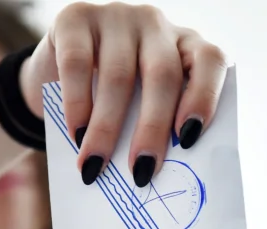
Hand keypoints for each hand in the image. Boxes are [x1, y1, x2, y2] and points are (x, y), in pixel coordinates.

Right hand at [20, 2, 228, 186]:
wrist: (56, 71)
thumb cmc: (113, 99)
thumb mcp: (141, 106)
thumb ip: (157, 126)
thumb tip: (154, 174)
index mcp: (186, 44)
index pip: (210, 61)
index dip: (204, 98)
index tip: (189, 140)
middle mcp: (155, 24)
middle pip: (162, 74)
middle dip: (152, 128)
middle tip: (141, 172)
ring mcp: (115, 16)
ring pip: (119, 74)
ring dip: (107, 128)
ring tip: (96, 165)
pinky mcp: (75, 18)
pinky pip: (77, 63)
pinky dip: (77, 105)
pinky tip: (75, 134)